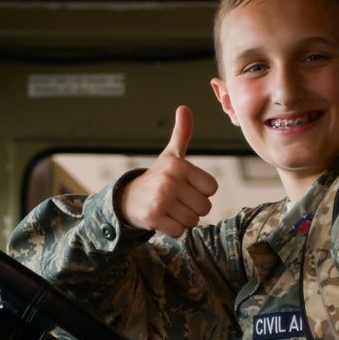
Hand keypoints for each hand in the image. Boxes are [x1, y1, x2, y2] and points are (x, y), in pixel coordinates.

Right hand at [115, 106, 217, 236]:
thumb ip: (182, 134)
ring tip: (168, 209)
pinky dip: (172, 230)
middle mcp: (170, 180)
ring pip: (193, 221)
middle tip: (176, 201)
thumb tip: (184, 107)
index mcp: (180, 165)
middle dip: (192, 209)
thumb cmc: (156, 178)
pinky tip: (161, 219)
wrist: (127, 198)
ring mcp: (161, 199)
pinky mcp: (153, 217)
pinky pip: (179, 231)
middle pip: (205, 207)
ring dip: (183, 220)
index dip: (201, 192)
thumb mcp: (170, 156)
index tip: (185, 188)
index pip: (212, 188)